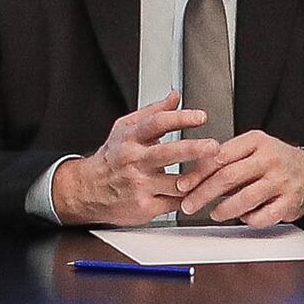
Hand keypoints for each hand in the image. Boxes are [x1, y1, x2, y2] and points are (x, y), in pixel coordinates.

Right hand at [51, 100, 212, 227]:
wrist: (87, 190)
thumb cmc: (112, 157)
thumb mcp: (126, 128)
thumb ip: (154, 112)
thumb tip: (175, 96)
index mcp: (131, 138)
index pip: (157, 123)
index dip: (180, 118)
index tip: (201, 117)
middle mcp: (134, 161)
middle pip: (167, 153)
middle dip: (193, 149)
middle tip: (214, 147)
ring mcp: (139, 185)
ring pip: (176, 183)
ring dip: (199, 178)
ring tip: (216, 171)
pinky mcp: (145, 207)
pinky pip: (175, 202)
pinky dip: (191, 197)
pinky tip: (203, 190)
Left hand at [172, 130, 303, 227]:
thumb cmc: (276, 161)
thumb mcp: (252, 149)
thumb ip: (226, 159)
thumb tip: (193, 176)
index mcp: (256, 141)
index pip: (219, 156)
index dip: (197, 173)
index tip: (183, 185)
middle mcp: (269, 159)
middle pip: (228, 177)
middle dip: (203, 194)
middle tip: (189, 204)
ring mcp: (281, 181)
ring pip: (245, 198)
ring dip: (224, 209)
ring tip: (214, 213)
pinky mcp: (289, 202)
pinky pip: (263, 216)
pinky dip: (249, 219)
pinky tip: (243, 217)